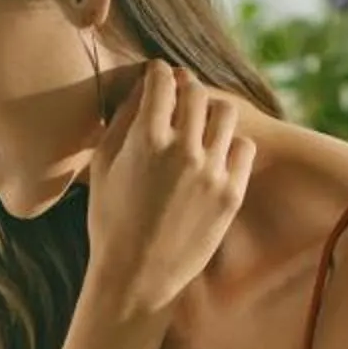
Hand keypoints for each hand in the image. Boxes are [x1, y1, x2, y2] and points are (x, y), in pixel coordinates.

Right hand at [84, 63, 254, 318]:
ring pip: (227, 113)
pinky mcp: (232, 193)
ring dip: (212, 111)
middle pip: (197, 91)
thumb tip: (141, 89)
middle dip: (186, 87)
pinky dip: (230, 144)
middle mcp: (183, 149)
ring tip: (200, 123)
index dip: (158, 72)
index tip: (157, 75)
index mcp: (146, 138)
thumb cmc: (110, 220)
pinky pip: (244, 148)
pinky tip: (215, 154)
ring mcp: (212, 171)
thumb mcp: (103, 166)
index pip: (161, 80)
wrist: (137, 276)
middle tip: (180, 95)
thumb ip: (122, 120)